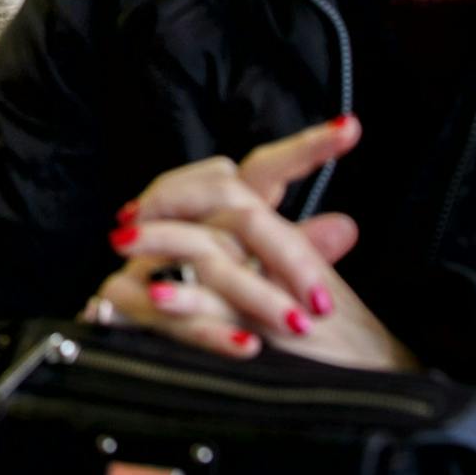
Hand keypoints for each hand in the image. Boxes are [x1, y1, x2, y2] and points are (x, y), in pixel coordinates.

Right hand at [85, 116, 416, 371]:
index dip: (304, 148)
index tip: (350, 129)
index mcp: (222, 205)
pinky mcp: (125, 295)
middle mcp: (186, 217)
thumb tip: (347, 226)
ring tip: (298, 326)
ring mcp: (148, 252)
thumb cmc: (198, 295)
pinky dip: (210, 330)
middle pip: (237, 210)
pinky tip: (245, 344)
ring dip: (255, 295)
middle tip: (324, 303)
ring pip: (206, 258)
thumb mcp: (257, 275)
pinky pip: (172, 311)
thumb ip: (296, 250)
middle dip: (286, 255)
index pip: (264, 168)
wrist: (125, 327)